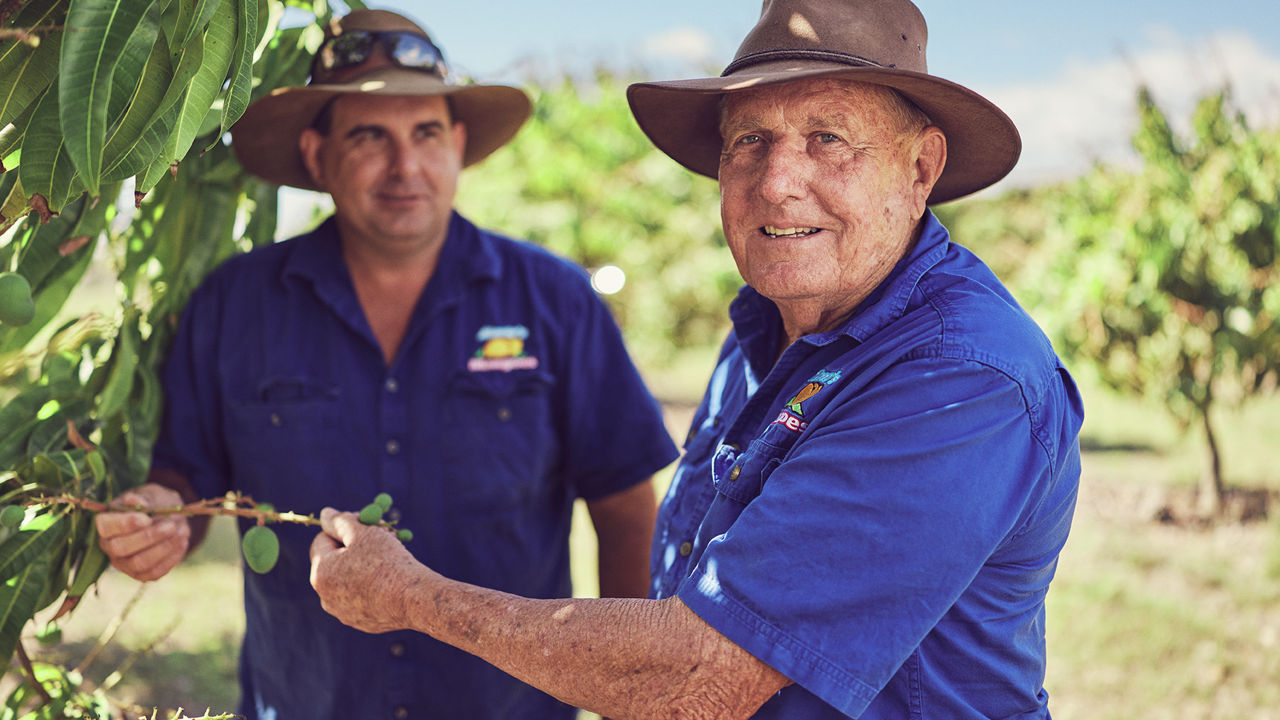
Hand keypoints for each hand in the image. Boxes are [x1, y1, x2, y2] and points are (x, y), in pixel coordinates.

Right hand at [95, 483, 189, 581]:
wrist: (168, 517)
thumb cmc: (154, 503)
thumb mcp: (150, 494)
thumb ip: (142, 498)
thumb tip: (133, 500)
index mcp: (106, 523)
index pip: (106, 526)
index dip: (125, 524)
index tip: (146, 518)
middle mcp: (110, 546)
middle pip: (121, 548)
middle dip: (149, 537)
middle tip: (170, 525)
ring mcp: (124, 563)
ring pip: (139, 563)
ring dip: (163, 548)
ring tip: (181, 533)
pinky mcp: (140, 574)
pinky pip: (154, 573)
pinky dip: (171, 558)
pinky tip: (182, 543)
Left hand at [309, 507, 431, 633]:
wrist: (413, 599)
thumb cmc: (387, 562)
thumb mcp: (363, 533)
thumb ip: (340, 522)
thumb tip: (324, 514)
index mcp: (321, 573)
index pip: (322, 540)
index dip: (343, 527)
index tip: (365, 523)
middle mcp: (325, 597)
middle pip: (335, 561)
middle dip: (354, 546)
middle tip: (379, 535)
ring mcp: (343, 613)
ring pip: (348, 580)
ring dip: (362, 565)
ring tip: (388, 556)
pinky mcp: (361, 622)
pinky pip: (361, 598)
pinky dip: (371, 586)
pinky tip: (390, 579)